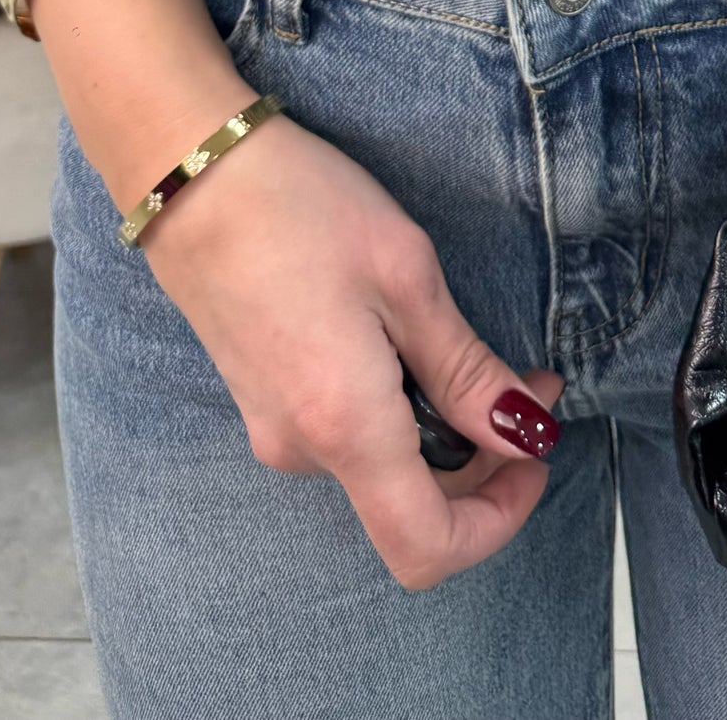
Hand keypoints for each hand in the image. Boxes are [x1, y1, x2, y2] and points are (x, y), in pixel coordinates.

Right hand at [140, 110, 562, 588]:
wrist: (191, 176)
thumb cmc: (303, 210)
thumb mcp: (407, 277)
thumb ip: (466, 370)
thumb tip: (524, 430)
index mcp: (347, 429)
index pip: (428, 550)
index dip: (498, 520)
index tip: (534, 449)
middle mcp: (304, 451)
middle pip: (412, 509)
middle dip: (484, 461)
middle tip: (528, 380)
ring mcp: (275, 431)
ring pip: (382, 469)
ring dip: (441, 430)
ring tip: (464, 345)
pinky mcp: (263, 403)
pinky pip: (346, 436)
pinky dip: (396, 411)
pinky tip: (405, 340)